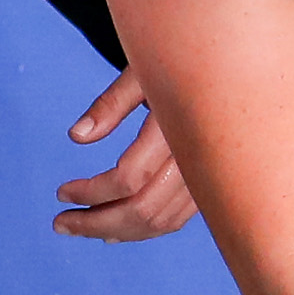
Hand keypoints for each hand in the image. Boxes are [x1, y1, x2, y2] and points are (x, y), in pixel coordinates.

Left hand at [54, 66, 199, 240]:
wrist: (232, 72)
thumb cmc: (184, 62)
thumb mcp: (143, 72)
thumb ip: (111, 104)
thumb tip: (77, 136)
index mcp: (176, 129)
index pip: (129, 179)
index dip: (90, 191)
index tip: (61, 192)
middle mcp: (197, 159)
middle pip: (143, 211)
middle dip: (97, 223)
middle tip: (61, 223)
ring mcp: (207, 177)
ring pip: (161, 222)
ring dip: (117, 232)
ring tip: (82, 228)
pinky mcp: (209, 185)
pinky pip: (176, 219)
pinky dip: (145, 229)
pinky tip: (118, 230)